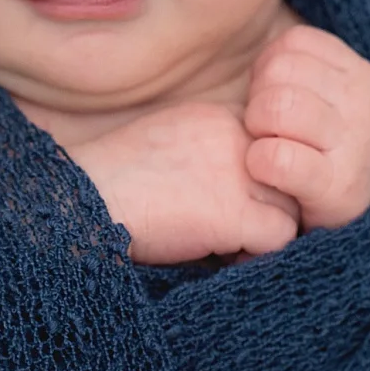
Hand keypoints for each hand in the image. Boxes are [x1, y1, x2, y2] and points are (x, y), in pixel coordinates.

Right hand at [66, 101, 300, 265]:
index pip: (269, 145)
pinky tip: (220, 255)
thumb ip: (210, 149)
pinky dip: (255, 253)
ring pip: (288, 205)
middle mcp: (235, 135)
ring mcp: (237, 172)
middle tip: (232, 229)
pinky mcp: (234, 211)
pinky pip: (278, 237)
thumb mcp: (169, 141)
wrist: (81, 200)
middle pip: (284, 174)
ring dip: (263, 230)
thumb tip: (242, 184)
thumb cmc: (112, 179)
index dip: (256, 178)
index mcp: (217, 115)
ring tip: (224, 244)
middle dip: (265, 204)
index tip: (228, 200)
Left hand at [243, 25, 369, 231]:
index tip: (274, 101)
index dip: (266, 72)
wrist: (350, 229)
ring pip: (276, 107)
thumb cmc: (317, 153)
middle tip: (268, 131)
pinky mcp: (339, 187)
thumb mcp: (319, 99)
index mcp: (361, 73)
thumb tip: (241, 5)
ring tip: (268, 148)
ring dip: (258, 131)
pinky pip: (276, 157)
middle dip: (258, 101)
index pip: (290, 45)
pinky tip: (267, 174)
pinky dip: (259, 164)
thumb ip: (296, 63)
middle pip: (278, 73)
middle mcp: (368, 103)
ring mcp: (358, 144)